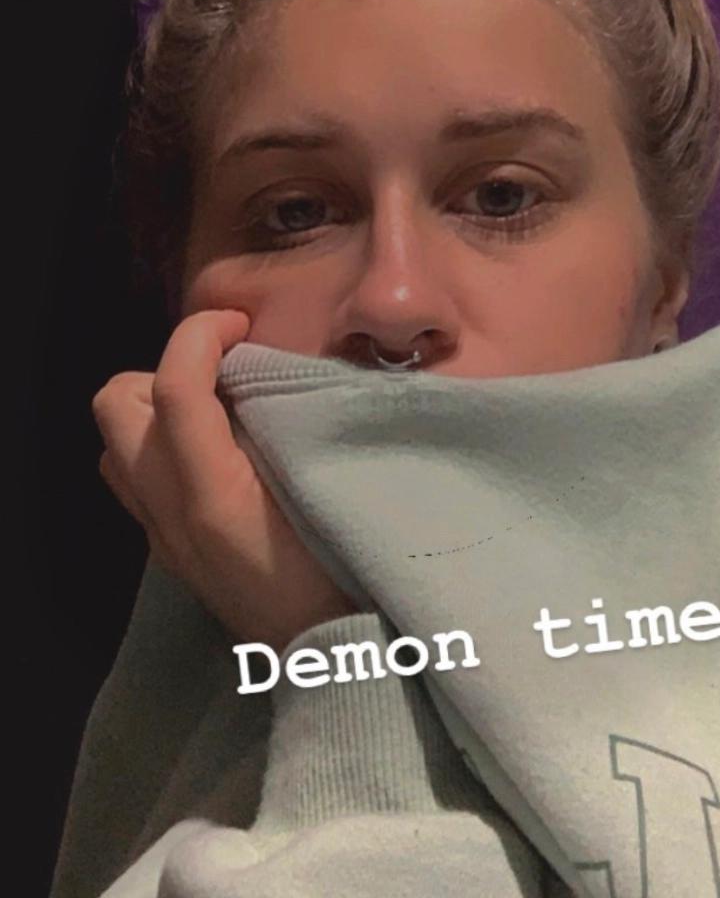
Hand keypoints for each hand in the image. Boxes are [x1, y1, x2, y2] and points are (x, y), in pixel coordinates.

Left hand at [93, 310, 356, 651]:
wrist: (331, 654)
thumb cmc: (343, 566)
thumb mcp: (326, 487)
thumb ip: (290, 422)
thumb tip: (266, 367)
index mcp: (212, 494)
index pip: (175, 386)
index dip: (202, 334)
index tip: (243, 325)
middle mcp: (170, 511)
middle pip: (116, 403)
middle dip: (166, 366)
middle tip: (228, 370)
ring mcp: (161, 533)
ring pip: (116, 440)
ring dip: (156, 408)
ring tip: (218, 408)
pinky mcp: (168, 549)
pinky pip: (136, 477)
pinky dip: (164, 447)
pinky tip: (218, 453)